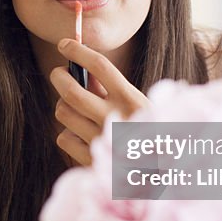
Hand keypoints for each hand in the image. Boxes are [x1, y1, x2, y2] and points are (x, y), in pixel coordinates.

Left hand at [49, 38, 149, 165]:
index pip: (100, 66)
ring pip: (63, 112)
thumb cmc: (150, 135)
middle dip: (58, 76)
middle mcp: (115, 119)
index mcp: (132, 100)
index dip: (78, 51)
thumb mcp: (141, 107)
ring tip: (76, 108)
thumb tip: (82, 69)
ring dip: (64, 106)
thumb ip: (115, 90)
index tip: (65, 44)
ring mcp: (101, 142)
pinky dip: (67, 133)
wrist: (163, 176)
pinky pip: (64, 137)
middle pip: (71, 91)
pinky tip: (80, 134)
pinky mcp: (90, 161)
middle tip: (58, 73)